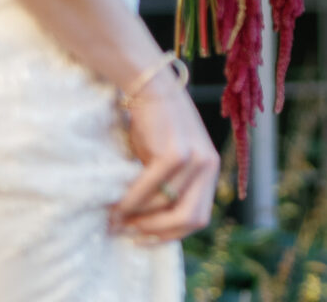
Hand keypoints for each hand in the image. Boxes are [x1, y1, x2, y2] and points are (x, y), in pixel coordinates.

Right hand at [111, 73, 216, 242]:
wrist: (149, 86)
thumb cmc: (154, 126)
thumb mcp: (168, 160)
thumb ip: (168, 187)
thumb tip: (138, 227)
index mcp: (210, 171)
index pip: (198, 218)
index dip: (171, 235)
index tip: (144, 239)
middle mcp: (209, 166)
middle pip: (190, 219)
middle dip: (157, 232)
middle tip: (129, 231)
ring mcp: (196, 159)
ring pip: (166, 206)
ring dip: (137, 217)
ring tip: (115, 217)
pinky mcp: (176, 153)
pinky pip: (150, 190)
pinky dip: (130, 202)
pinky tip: (116, 204)